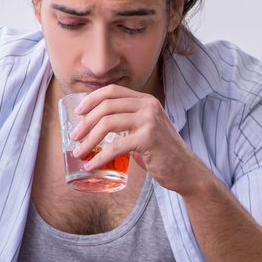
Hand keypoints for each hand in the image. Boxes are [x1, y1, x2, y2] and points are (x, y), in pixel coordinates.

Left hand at [70, 85, 211, 196]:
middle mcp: (149, 106)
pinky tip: (92, 164)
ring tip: (79, 153)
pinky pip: (116, 146)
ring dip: (89, 139)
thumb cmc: (162, 154)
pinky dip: (100, 156)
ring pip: (108, 124)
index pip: (113, 91)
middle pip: (107, 106)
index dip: (92, 99)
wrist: (186, 170)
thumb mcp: (145, 130)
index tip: (78, 112)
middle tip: (74, 137)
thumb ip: (127, 125)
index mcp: (146, 101)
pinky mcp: (149, 139)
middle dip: (85, 122)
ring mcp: (150, 121)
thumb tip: (97, 128)